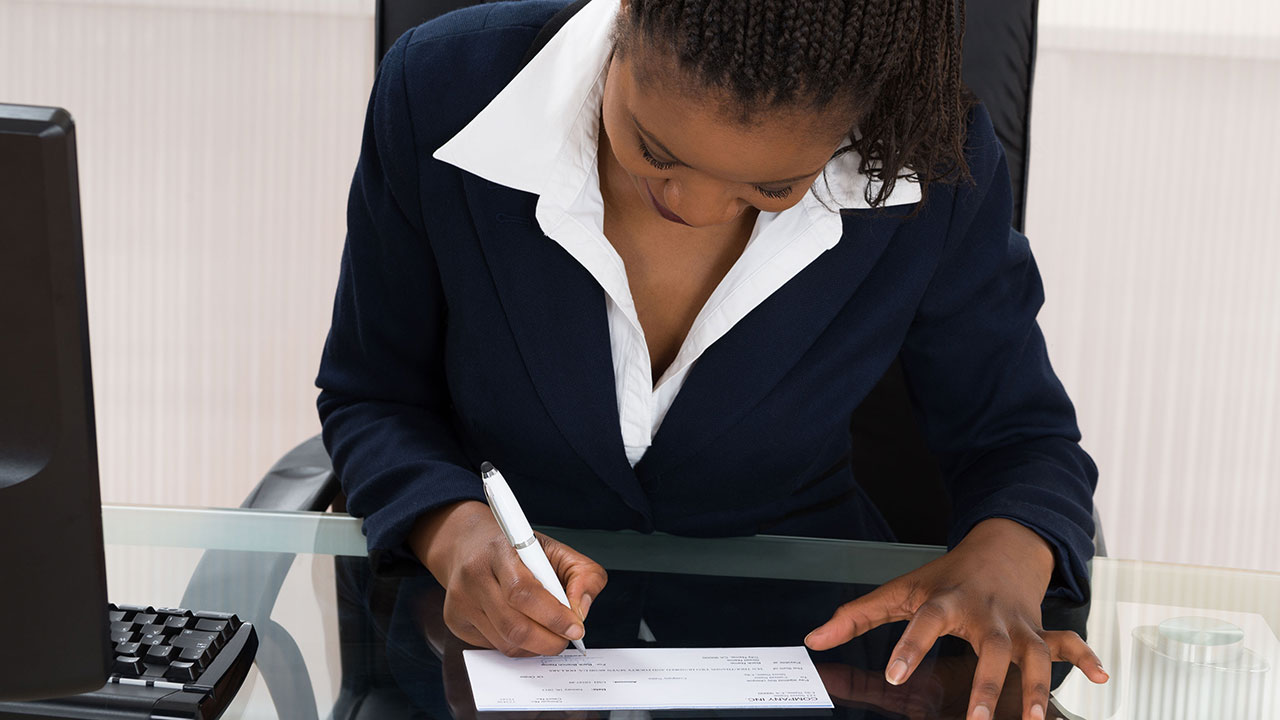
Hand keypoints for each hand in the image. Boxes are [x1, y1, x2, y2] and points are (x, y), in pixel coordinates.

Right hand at [410, 500, 607, 656]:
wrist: (467, 543)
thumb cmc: (515, 548)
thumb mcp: (555, 549)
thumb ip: (582, 573)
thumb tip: (581, 610)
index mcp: (500, 550)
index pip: (524, 593)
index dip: (554, 616)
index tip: (576, 627)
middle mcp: (474, 575)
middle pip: (514, 626)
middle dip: (549, 640)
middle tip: (567, 638)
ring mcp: (461, 600)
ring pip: (506, 642)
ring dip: (536, 646)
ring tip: (549, 633)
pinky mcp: (455, 620)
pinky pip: (493, 646)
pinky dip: (517, 645)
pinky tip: (524, 628)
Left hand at [805, 518, 1108, 719]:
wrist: (1000, 547)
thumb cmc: (946, 577)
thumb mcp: (902, 589)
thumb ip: (858, 616)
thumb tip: (814, 639)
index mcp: (947, 601)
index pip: (924, 623)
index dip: (908, 648)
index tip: (894, 674)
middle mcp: (986, 614)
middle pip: (988, 649)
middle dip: (984, 684)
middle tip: (974, 718)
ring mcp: (1018, 624)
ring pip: (1032, 656)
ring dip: (1036, 687)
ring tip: (1034, 719)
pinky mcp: (1040, 631)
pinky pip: (1068, 644)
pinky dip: (1086, 659)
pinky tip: (1101, 680)